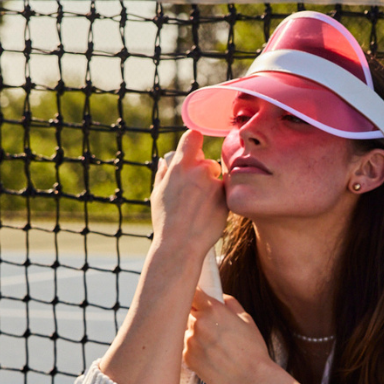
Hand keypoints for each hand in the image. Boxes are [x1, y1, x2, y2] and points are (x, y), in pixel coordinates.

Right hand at [151, 131, 226, 257]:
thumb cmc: (165, 222)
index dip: (194, 143)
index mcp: (180, 167)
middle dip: (204, 173)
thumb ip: (163, 174)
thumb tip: (164, 161)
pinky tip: (207, 216)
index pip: (193, 136)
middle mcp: (199, 171)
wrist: (180, 246)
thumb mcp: (157, 195)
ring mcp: (214, 185)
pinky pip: (224, 194)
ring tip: (200, 208)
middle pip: (208, 161)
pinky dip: (219, 202)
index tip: (194, 152)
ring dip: (212, 188)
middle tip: (195, 193)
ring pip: (217, 179)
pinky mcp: (225, 200)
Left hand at [182, 290, 273, 383]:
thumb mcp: (247, 320)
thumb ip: (230, 303)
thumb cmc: (253, 350)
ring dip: (195, 334)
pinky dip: (195, 350)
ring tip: (214, 346)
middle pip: (188, 312)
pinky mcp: (187, 358)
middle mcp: (198, 323)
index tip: (199, 300)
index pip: (194, 292)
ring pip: (186, 331)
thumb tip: (220, 297)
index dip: (197, 296)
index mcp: (213, 310)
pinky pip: (186, 348)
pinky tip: (211, 357)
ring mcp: (190, 341)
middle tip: (211, 328)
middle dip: (197, 317)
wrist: (251, 380)